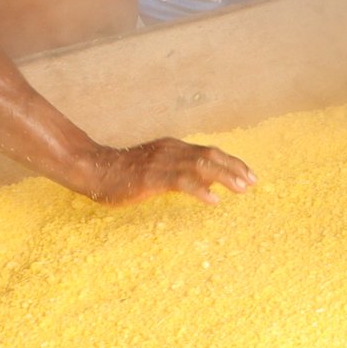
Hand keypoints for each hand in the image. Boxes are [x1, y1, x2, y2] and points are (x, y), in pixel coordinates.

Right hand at [79, 138, 254, 205]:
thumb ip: (182, 172)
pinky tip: (213, 199)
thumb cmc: (123, 173)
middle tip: (252, 182)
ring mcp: (162, 162)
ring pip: (201, 165)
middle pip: (211, 155)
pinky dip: (200, 189)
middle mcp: (171, 150)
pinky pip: (181, 181)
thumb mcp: (157, 168)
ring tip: (241, 189)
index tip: (249, 175)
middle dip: (235, 168)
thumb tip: (210, 183)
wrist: (94, 169)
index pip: (209, 152)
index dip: (231, 162)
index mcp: (173, 147)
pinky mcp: (152, 177)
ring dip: (224, 177)